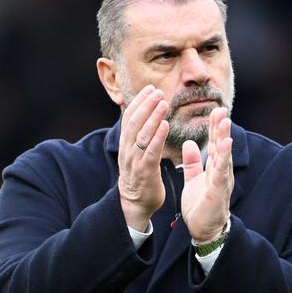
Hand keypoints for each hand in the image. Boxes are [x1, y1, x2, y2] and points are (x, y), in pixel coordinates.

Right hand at [118, 85, 169, 231]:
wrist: (135, 204)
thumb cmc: (140, 176)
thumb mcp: (135, 152)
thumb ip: (139, 135)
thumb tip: (145, 115)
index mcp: (125, 143)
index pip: (129, 116)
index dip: (139, 101)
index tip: (150, 88)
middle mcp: (127, 149)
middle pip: (134, 122)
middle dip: (145, 104)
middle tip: (157, 91)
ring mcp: (135, 160)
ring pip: (142, 134)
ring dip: (152, 117)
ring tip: (163, 103)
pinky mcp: (145, 171)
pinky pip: (151, 151)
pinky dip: (158, 137)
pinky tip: (166, 125)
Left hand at [181, 107, 233, 242]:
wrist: (204, 231)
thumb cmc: (200, 206)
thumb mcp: (193, 179)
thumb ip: (192, 162)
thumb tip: (190, 143)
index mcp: (213, 169)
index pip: (213, 144)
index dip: (214, 128)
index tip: (214, 111)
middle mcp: (221, 172)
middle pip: (220, 146)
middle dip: (220, 128)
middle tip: (221, 109)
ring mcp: (222, 181)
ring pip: (223, 155)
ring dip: (224, 138)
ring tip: (225, 121)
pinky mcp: (219, 191)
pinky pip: (221, 171)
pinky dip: (224, 157)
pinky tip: (226, 144)